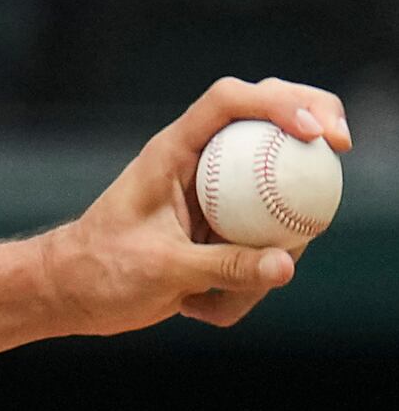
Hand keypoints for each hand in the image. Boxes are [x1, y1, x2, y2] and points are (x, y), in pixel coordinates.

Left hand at [42, 77, 352, 334]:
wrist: (69, 293)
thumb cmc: (98, 272)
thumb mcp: (160, 270)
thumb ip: (223, 266)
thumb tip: (287, 264)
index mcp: (171, 152)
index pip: (228, 101)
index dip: (279, 102)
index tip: (317, 132)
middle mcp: (196, 160)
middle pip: (264, 113)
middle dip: (311, 115)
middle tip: (342, 145)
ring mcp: (213, 189)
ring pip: (275, 178)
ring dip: (279, 229)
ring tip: (211, 295)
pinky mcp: (221, 221)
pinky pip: (262, 234)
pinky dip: (254, 271)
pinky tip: (203, 310)